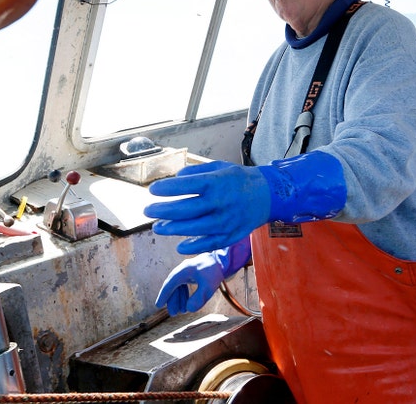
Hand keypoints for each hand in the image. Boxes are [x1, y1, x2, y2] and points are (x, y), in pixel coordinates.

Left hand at [144, 161, 269, 253]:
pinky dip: (194, 247)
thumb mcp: (219, 167)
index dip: (167, 188)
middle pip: (187, 209)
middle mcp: (221, 202)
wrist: (268, 195)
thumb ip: (196, 172)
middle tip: (147, 210)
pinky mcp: (232, 235)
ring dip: (173, 229)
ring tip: (157, 227)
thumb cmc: (237, 180)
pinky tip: (179, 246)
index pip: (187, 185)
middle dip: (164, 210)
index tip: (152, 190)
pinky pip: (210, 243)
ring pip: (195, 228)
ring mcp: (227, 221)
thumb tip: (175, 179)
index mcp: (217, 182)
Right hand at [155, 237, 251, 314]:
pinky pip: (183, 285)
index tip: (158, 305)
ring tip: (181, 312)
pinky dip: (184, 295)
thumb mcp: (208, 287)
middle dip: (172, 301)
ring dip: (178, 299)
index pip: (169, 285)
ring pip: (178, 287)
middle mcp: (182, 270)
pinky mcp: (192, 273)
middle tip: (173, 314)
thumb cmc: (215, 271)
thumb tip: (189, 310)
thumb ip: (198, 298)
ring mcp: (187, 271)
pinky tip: (186, 304)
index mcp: (182, 271)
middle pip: (172, 287)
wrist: (223, 259)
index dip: (164, 296)